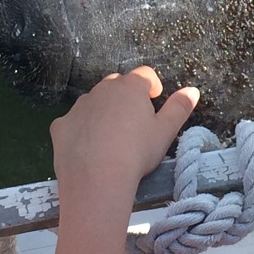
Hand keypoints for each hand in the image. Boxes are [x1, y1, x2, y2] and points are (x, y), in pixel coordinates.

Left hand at [49, 67, 198, 216]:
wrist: (96, 179)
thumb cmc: (137, 152)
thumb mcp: (165, 132)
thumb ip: (179, 108)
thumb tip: (192, 90)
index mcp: (129, 87)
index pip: (144, 74)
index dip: (152, 85)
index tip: (155, 100)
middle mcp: (102, 90)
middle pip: (117, 84)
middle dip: (126, 96)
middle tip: (135, 122)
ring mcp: (79, 107)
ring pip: (94, 101)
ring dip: (104, 111)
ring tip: (112, 138)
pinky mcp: (60, 125)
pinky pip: (74, 122)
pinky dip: (82, 129)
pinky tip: (88, 149)